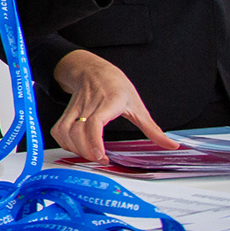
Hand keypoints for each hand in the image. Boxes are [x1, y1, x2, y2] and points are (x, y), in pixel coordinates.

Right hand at [50, 50, 175, 161]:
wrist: (93, 70)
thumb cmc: (116, 86)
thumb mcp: (138, 106)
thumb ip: (152, 129)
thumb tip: (171, 145)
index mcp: (109, 103)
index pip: (95, 122)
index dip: (94, 141)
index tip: (100, 155)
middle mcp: (89, 106)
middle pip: (78, 132)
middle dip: (87, 151)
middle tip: (101, 160)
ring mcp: (75, 109)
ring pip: (66, 132)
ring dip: (75, 148)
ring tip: (90, 155)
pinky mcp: (66, 112)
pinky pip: (58, 130)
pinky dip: (64, 142)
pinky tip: (76, 147)